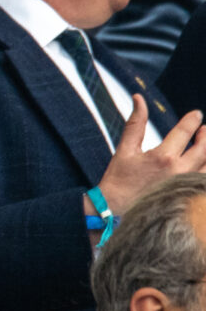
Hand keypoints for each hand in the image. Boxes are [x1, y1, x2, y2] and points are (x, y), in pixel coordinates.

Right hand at [97, 95, 205, 215]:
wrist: (115, 212)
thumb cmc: (118, 181)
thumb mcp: (125, 149)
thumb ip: (135, 123)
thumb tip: (139, 98)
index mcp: (164, 157)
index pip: (185, 132)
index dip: (192, 120)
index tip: (196, 115)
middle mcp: (179, 171)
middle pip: (203, 149)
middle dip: (205, 136)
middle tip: (204, 130)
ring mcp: (185, 187)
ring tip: (204, 147)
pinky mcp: (186, 198)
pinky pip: (202, 183)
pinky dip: (203, 173)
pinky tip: (201, 168)